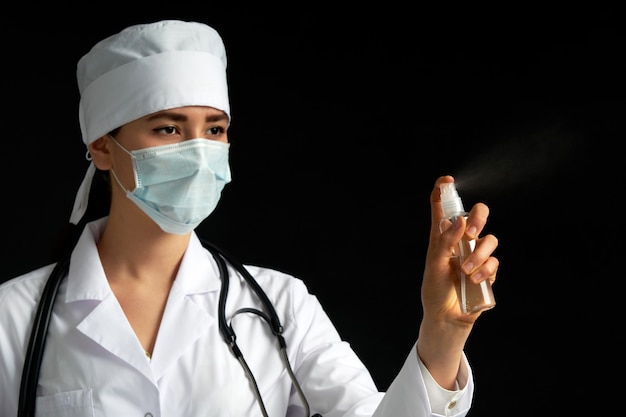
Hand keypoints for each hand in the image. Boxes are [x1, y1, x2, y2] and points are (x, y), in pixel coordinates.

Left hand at [417, 175, 498, 387]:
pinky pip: (495, 261)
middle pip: (477, 214)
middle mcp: (461, 241)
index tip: (447, 181)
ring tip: (466, 271)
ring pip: (490, 239)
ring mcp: (476, 255)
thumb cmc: (435, 290)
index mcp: (442, 237)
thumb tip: (459, 220)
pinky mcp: (488, 270)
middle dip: (478, 218)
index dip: (443, 192)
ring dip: (479, 254)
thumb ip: (445, 242)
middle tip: (470, 232)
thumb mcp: (434, 264)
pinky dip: (486, 269)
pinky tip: (475, 280)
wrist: (447, 317)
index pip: (442, 208)